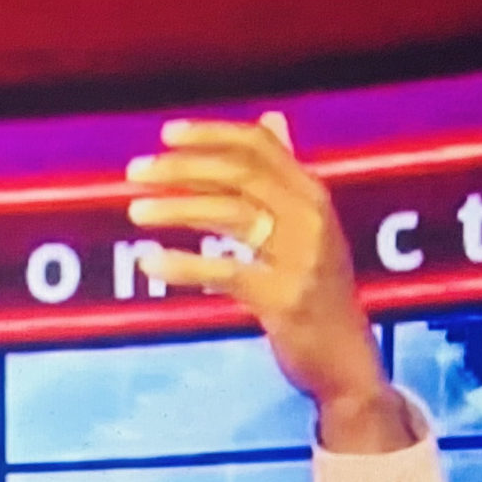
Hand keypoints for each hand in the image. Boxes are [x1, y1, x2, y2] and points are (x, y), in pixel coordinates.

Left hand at [125, 113, 414, 452]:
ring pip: (231, 215)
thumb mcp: (308, 229)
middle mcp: (313, 217)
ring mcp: (302, 258)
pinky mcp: (286, 298)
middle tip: (134, 172)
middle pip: (239, 174)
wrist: (346, 362)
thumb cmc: (318, 293)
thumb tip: (271, 119)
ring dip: (176, 209)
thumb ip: (282, 177)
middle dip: (182, 168)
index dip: (210, 135)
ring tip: (136, 212)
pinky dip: (183, 265)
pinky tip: (149, 262)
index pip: (259, 146)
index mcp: (313, 195)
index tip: (165, 134)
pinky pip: (225, 272)